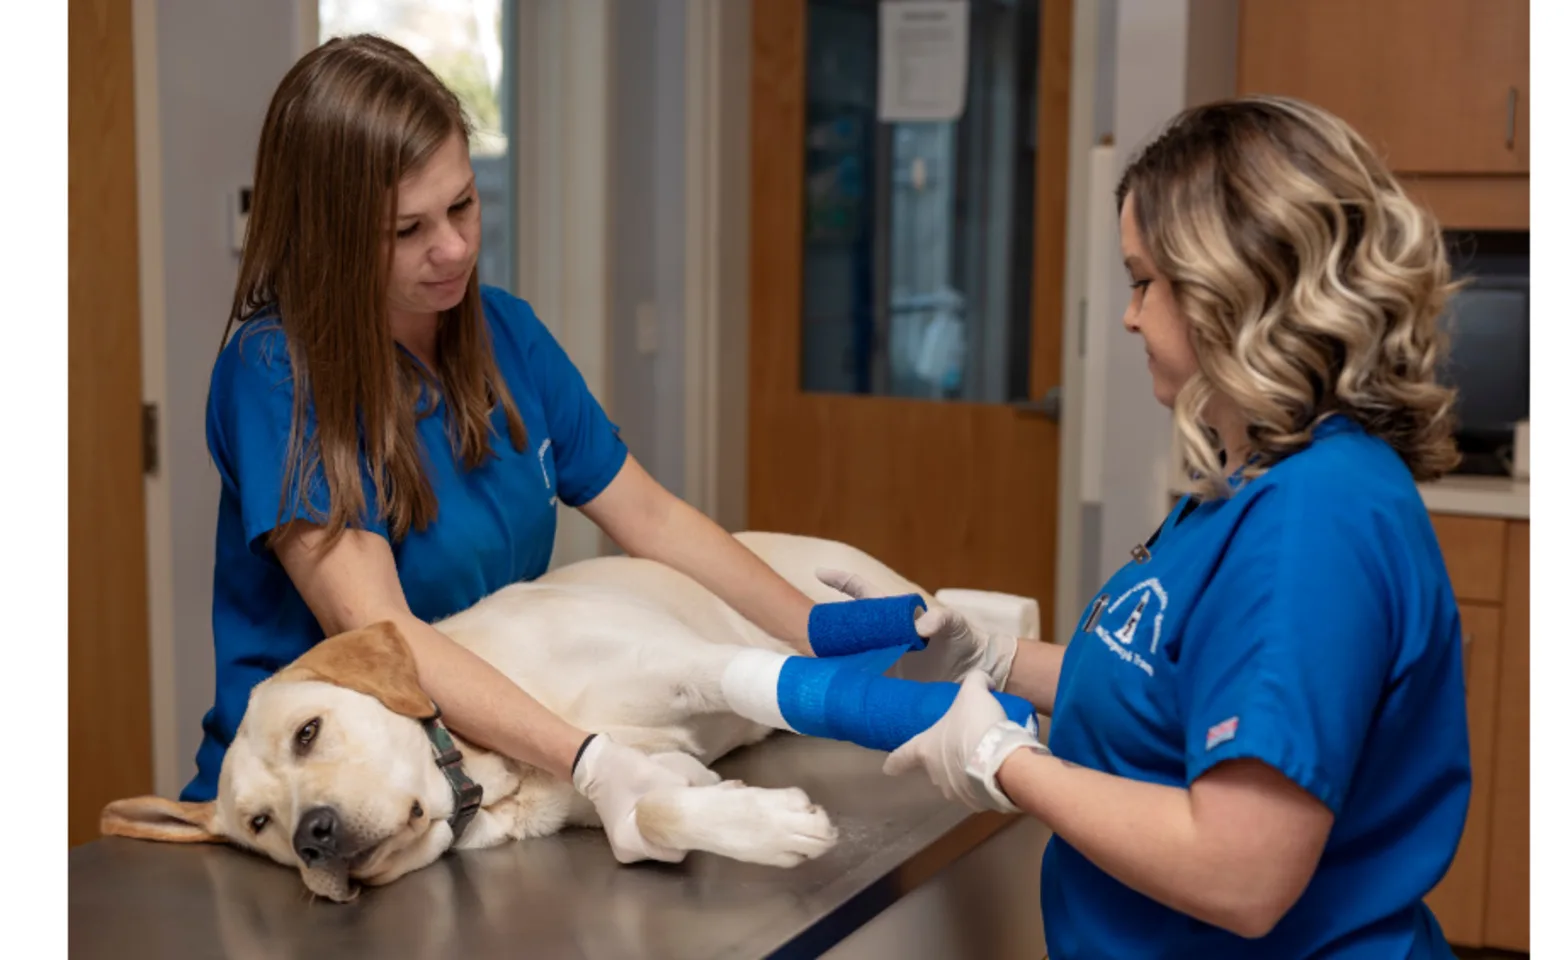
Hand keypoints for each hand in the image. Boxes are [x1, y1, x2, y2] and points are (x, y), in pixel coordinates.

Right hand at [572, 734, 697, 863]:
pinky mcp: (634, 837)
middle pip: (673, 846)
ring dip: (677, 821)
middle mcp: (630, 854)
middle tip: (693, 800)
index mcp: (630, 844)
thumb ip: (691, 786)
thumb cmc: (624, 770)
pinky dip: (668, 820)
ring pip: (667, 840)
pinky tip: (669, 803)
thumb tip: (724, 790)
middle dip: (685, 825)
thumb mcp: (660, 774)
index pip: (677, 850)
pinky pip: (660, 834)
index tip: (697, 808)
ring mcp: (631, 847)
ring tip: (680, 799)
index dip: (690, 828)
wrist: (597, 764)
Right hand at [815, 570, 1018, 687]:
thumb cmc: (966, 640)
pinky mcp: (891, 682)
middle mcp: (886, 637)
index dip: (842, 582)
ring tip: (814, 661)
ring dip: (835, 657)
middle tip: (808, 631)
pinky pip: (866, 681)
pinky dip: (851, 683)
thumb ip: (941, 619)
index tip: (820, 574)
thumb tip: (918, 627)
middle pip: (850, 627)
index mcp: (896, 617)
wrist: (977, 672)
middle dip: (829, 626)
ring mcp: (887, 659)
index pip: (864, 594)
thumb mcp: (956, 625)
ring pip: (853, 655)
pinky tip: (837, 689)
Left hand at [883, 671, 1045, 811]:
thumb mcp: (974, 692)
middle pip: (934, 767)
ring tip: (985, 758)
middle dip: (946, 759)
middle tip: (964, 745)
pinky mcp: (976, 804)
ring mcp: (954, 792)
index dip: (895, 761)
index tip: (888, 768)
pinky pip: (976, 792)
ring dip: (966, 772)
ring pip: (956, 781)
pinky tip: (996, 771)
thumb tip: (984, 680)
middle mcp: (935, 774)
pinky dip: (983, 783)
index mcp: (925, 749)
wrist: (1001, 761)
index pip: (901, 756)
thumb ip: (975, 681)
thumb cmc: (976, 724)